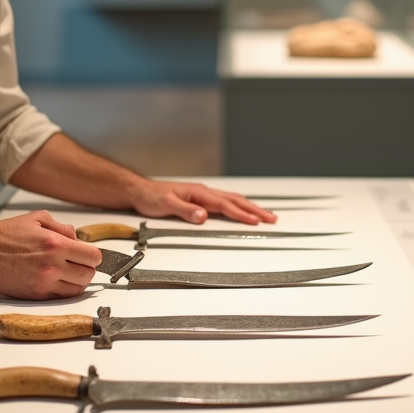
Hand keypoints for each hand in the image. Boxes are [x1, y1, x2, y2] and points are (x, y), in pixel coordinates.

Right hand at [0, 211, 101, 299]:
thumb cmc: (5, 234)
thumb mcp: (37, 219)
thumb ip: (62, 227)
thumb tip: (76, 237)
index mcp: (55, 244)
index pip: (92, 256)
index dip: (92, 255)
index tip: (88, 254)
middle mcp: (52, 265)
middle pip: (88, 275)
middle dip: (86, 268)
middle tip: (78, 263)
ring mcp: (44, 282)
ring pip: (77, 289)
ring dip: (76, 281)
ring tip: (67, 272)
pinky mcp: (35, 295)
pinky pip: (60, 297)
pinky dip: (63, 290)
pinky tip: (56, 280)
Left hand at [127, 180, 277, 225]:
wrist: (141, 191)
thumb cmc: (151, 197)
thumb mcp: (166, 205)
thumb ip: (185, 211)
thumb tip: (203, 216)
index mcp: (199, 193)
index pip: (225, 205)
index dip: (241, 214)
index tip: (255, 221)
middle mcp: (203, 193)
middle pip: (235, 200)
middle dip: (255, 210)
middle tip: (272, 218)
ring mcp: (203, 196)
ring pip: (232, 200)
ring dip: (250, 207)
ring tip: (265, 215)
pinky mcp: (200, 200)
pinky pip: (225, 202)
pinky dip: (239, 207)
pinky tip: (243, 211)